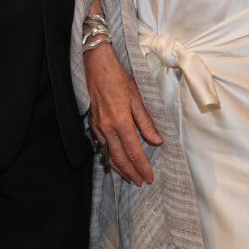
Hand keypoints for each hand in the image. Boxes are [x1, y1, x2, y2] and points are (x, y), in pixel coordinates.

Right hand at [85, 44, 161, 185]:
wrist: (95, 66)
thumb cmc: (117, 78)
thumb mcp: (136, 97)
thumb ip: (146, 122)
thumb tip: (156, 140)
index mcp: (120, 121)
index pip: (133, 151)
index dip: (141, 166)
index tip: (149, 177)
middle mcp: (107, 128)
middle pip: (119, 158)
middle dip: (131, 173)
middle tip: (140, 182)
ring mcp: (97, 127)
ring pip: (108, 155)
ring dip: (119, 169)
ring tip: (129, 177)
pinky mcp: (92, 124)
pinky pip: (100, 147)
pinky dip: (108, 158)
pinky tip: (114, 161)